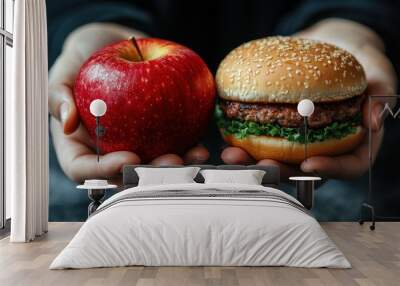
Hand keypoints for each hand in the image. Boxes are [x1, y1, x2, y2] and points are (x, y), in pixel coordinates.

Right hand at [50, 23, 208, 182]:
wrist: (109, 46)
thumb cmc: (80, 62)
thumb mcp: (62, 74)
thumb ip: (59, 96)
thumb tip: (68, 123)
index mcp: (80, 146)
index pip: (85, 169)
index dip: (105, 170)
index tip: (129, 157)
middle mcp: (108, 150)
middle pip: (125, 174)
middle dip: (150, 174)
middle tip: (171, 163)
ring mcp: (135, 144)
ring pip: (154, 165)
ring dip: (177, 166)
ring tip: (194, 156)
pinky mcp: (158, 133)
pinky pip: (173, 144)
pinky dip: (188, 147)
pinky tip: (202, 146)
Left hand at [221, 19, 396, 179]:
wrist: (332, 47)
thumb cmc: (359, 63)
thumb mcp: (378, 73)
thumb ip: (380, 95)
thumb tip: (374, 121)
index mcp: (355, 144)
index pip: (348, 167)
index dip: (330, 170)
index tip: (310, 164)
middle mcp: (326, 150)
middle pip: (304, 172)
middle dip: (280, 171)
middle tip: (260, 164)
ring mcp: (300, 143)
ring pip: (278, 160)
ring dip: (253, 161)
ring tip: (232, 153)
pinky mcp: (280, 132)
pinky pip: (262, 141)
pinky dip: (244, 140)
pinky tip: (227, 134)